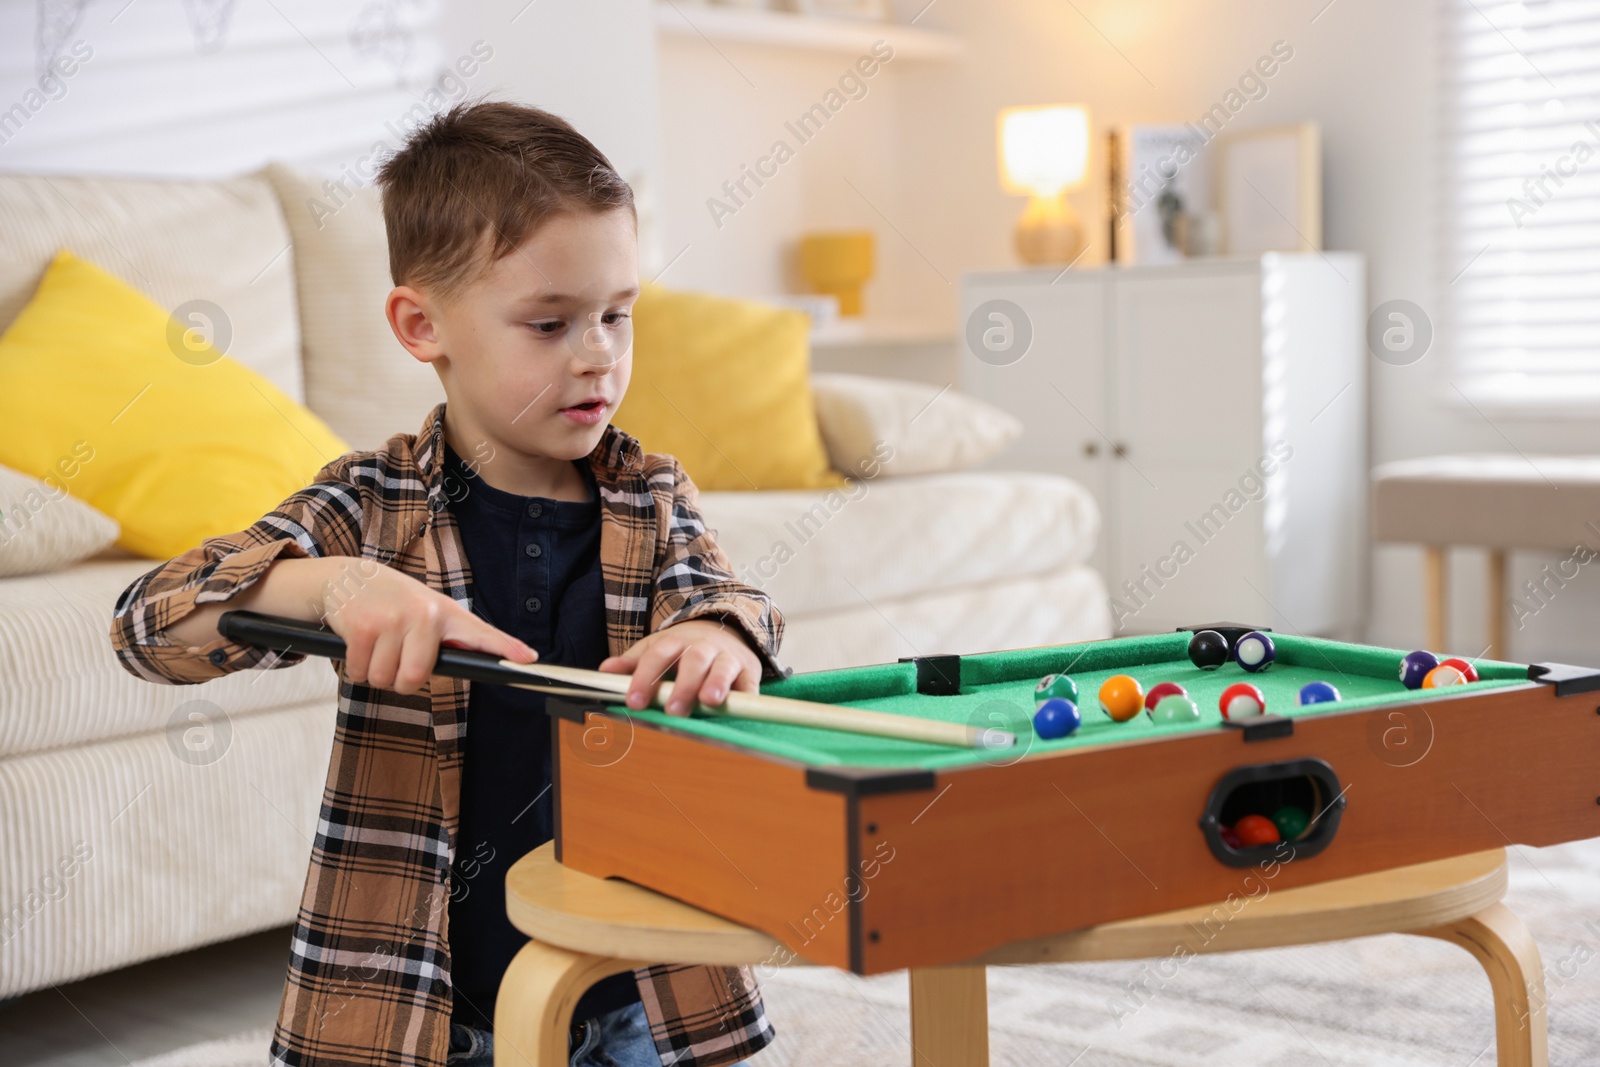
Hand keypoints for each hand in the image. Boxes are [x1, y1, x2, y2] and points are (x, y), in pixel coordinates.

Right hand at [320, 561, 535, 693]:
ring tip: (376, 646)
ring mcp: (393, 619)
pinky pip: (360, 673)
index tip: (529, 659)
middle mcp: (424, 614)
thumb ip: (447, 637)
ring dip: (375, 673)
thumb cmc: (392, 602)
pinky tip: (358, 644)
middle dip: (400, 681)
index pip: (480, 632)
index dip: (505, 648)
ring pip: (385, 679)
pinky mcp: (364, 627)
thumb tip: (474, 663)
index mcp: (445, 612)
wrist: (346, 576)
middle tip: (394, 660)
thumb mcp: (426, 609)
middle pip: (416, 678)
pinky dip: (355, 668)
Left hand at [598, 618, 760, 715]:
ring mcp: (728, 657)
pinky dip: (747, 695)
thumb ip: (632, 663)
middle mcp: (703, 647)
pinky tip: (741, 706)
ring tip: (710, 701)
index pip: (657, 657)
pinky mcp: (749, 671)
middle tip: (673, 710)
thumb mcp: (656, 649)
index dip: (645, 679)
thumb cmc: (683, 649)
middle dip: (683, 685)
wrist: (724, 630)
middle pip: (693, 661)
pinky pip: (750, 683)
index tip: (634, 702)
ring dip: (717, 683)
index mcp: (675, 641)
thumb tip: (604, 672)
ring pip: (723, 667)